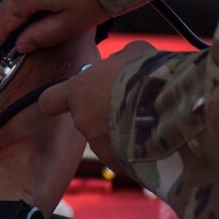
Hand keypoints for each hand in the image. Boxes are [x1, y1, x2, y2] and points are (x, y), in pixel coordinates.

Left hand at [34, 43, 149, 174]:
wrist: (169, 107)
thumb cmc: (146, 73)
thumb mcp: (133, 53)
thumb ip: (120, 59)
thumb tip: (120, 62)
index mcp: (78, 92)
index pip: (49, 101)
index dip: (58, 100)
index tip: (68, 99)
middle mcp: (83, 121)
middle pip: (87, 119)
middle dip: (105, 114)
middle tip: (132, 104)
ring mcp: (99, 146)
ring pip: (107, 140)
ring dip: (122, 133)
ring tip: (149, 121)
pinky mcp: (119, 165)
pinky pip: (126, 158)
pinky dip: (136, 152)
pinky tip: (156, 140)